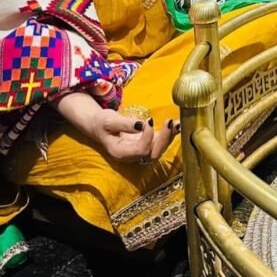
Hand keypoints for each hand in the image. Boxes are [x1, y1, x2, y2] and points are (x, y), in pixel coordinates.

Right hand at [54, 92, 178, 163]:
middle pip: (153, 153)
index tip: (149, 120)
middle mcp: (132, 156)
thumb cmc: (102, 123)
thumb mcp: (109, 120)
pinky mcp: (147, 143)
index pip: (141, 150)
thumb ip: (125, 124)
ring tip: (176, 123)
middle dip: (164, 139)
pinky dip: (169, 133)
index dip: (148, 137)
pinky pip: (160, 141)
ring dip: (169, 136)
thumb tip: (142, 124)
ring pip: (159, 149)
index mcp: (121, 153)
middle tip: (169, 122)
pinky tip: (177, 123)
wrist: (99, 125)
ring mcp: (140, 151)